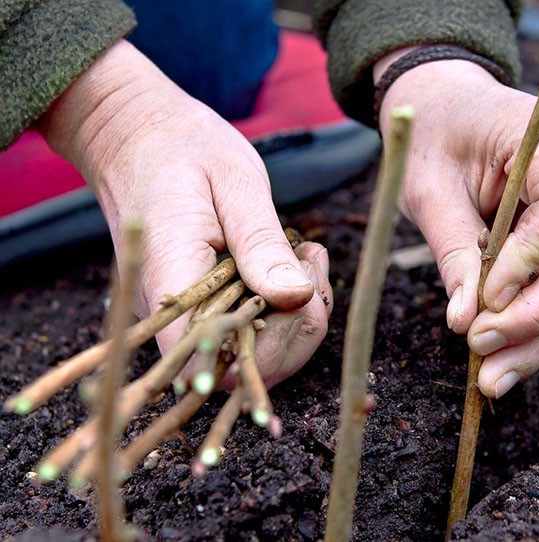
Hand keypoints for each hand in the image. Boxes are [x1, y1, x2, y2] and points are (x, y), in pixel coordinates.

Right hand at [39, 40, 331, 387]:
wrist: (132, 132)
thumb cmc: (181, 147)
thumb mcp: (234, 183)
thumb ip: (262, 244)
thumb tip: (296, 297)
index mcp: (171, 280)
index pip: (212, 361)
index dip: (268, 351)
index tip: (304, 296)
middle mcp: (169, 311)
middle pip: (238, 368)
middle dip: (297, 329)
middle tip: (315, 264)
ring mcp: (181, 311)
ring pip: (246, 353)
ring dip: (295, 317)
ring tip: (310, 257)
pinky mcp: (196, 303)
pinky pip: (242, 328)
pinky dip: (280, 306)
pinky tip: (296, 264)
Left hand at [376, 52, 538, 398]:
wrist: (445, 107)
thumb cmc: (431, 136)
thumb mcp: (427, 188)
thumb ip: (453, 251)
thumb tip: (465, 323)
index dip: (534, 262)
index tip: (487, 299)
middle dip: (537, 314)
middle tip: (483, 352)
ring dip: (536, 337)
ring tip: (492, 378)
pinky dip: (533, 327)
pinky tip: (503, 364)